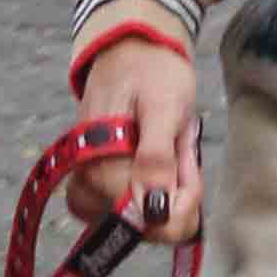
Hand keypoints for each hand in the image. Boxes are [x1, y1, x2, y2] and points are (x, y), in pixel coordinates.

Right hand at [67, 35, 203, 241]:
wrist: (131, 49)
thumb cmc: (152, 72)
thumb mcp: (164, 108)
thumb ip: (157, 159)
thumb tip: (153, 211)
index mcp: (103, 168)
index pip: (152, 224)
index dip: (183, 203)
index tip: (188, 165)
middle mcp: (88, 183)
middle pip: (146, 227)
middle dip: (175, 195)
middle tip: (180, 150)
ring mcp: (88, 184)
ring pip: (139, 220)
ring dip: (165, 192)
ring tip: (169, 149)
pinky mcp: (93, 182)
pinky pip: (127, 207)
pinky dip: (150, 190)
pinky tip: (157, 161)